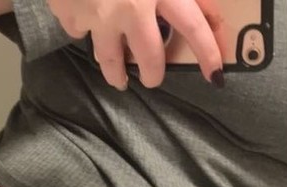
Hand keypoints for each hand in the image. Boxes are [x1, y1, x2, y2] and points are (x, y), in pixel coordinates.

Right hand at [47, 0, 225, 88]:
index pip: (194, 27)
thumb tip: (208, 9)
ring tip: (119, 79)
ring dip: (116, 73)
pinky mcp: (70, 15)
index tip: (215, 75)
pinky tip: (85, 24)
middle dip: (153, 73)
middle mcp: (132, 7)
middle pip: (150, 56)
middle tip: (153, 79)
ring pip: (110, 58)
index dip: (208, 53)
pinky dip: (83, 29)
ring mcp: (99, 15)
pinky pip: (79, 30)